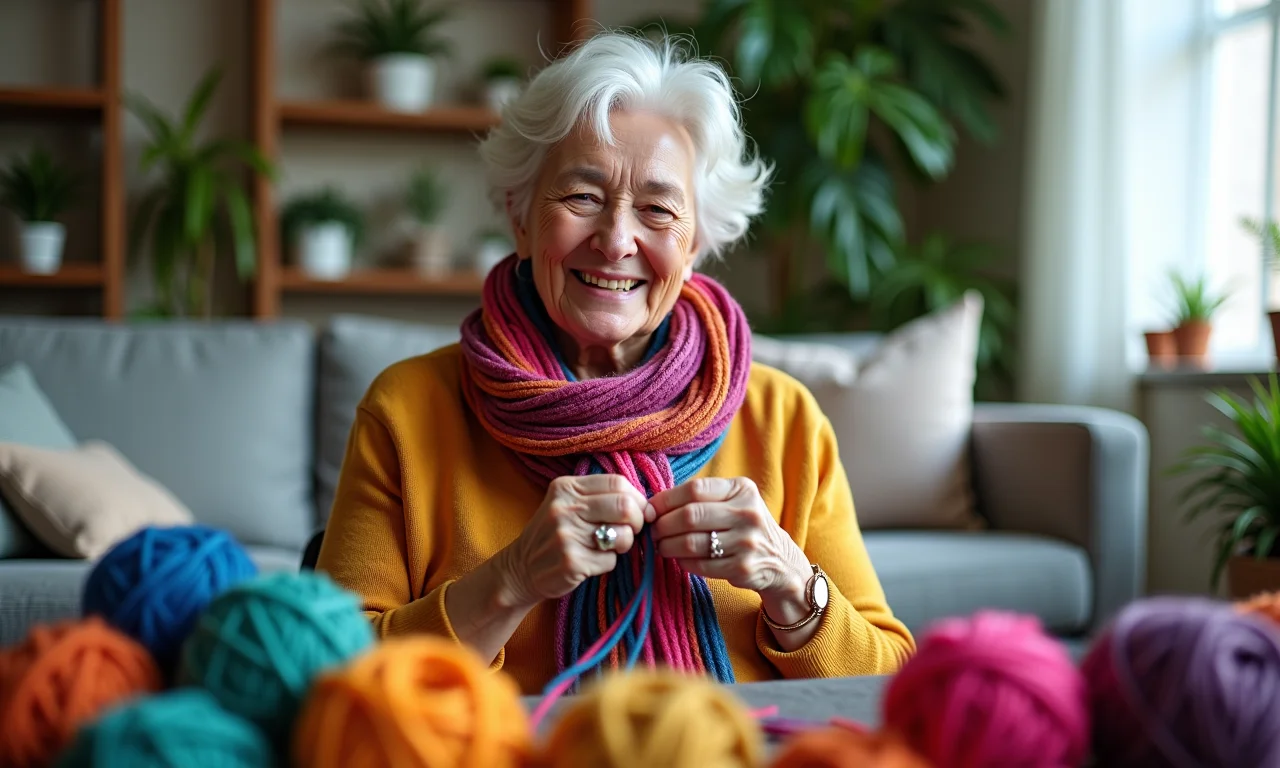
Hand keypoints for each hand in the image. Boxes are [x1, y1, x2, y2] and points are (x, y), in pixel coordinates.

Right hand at [498, 475, 648, 608]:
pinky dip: (609, 563)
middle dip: (637, 521)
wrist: (520, 568)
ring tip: (609, 547)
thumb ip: (599, 497)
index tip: (639, 511)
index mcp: (566, 487)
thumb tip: (646, 505)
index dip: (637, 498)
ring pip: (622, 535)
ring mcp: (566, 536)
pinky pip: (611, 561)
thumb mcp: (567, 504)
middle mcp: (565, 508)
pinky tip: (592, 562)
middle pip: (625, 506)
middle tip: (630, 531)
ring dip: (624, 544)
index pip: (618, 482)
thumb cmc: (553, 534)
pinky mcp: (571, 562)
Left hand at [649, 477, 809, 599]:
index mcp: (742, 489)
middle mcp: (748, 513)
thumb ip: (702, 498)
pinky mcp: (743, 568)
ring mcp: (747, 542)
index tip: (650, 509)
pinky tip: (679, 558)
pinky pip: (700, 565)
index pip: (695, 489)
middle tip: (653, 530)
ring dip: (668, 546)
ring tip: (661, 546)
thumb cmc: (744, 526)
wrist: (780, 560)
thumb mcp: (734, 501)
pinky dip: (683, 562)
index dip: (666, 500)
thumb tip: (653, 504)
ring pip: (691, 543)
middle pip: (690, 516)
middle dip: (663, 525)